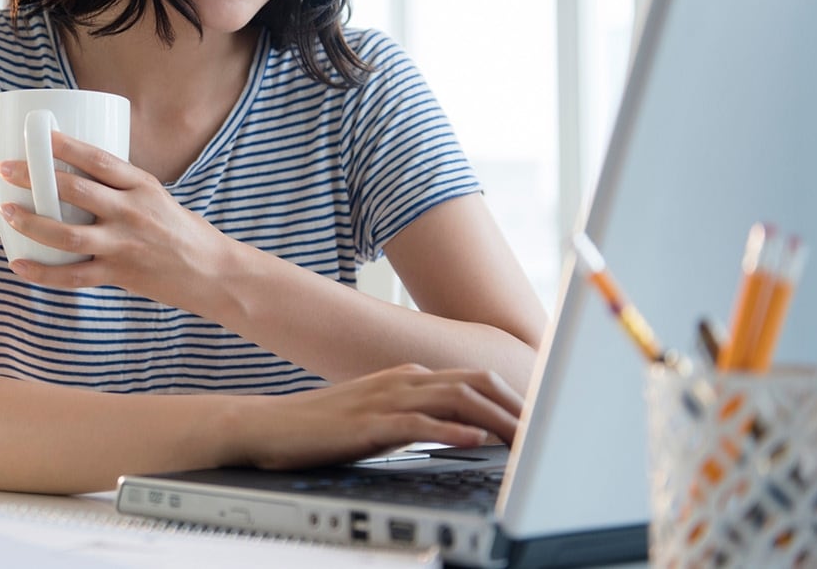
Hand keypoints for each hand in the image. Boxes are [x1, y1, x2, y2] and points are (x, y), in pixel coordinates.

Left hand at [0, 130, 227, 311]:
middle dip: (36, 178)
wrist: (212, 272)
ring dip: (32, 223)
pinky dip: (43, 273)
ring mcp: (124, 246)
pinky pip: (74, 276)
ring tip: (7, 212)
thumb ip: (119, 187)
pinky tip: (20, 265)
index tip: (38, 135)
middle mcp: (132, 212)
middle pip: (76, 192)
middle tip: (6, 169)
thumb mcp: (156, 196)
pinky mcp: (120, 275)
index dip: (65, 146)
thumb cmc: (181, 230)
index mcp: (142, 186)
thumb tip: (72, 174)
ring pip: (68, 235)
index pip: (98, 159)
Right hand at [234, 364, 523, 470]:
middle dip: (515, 405)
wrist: (271, 427)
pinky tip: (474, 441)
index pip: (474, 380)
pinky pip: (418, 422)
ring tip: (524, 439)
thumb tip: (464, 432)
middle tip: (545, 432)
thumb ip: (419, 418)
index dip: (512, 398)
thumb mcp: (382, 417)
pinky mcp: (368, 422)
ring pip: (455, 398)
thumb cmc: (325, 428)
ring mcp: (385, 397)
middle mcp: (403, 379)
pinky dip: (450, 430)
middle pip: (474, 383)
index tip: (539, 422)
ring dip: (495, 418)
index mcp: (408, 376)